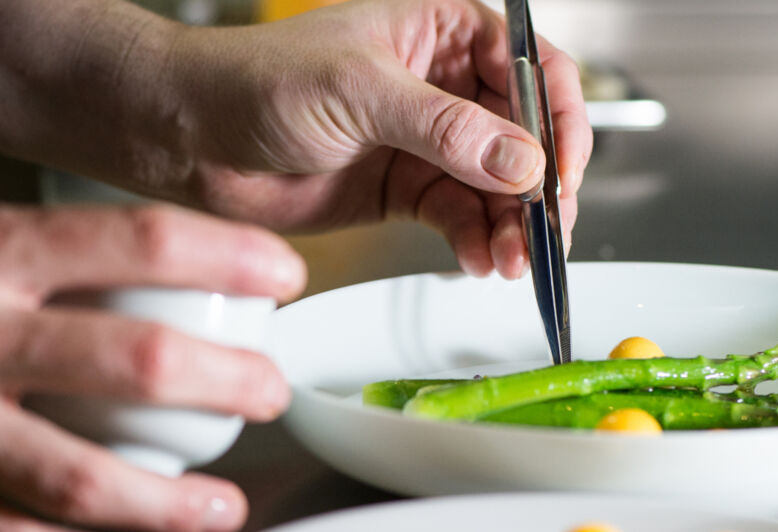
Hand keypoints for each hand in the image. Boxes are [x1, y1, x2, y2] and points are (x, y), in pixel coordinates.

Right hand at [0, 205, 305, 530]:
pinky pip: (15, 531)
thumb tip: (181, 258)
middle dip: (229, 383)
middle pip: (139, 361)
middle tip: (269, 393)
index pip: (139, 242)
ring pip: (79, 477)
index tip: (286, 275)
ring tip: (222, 511)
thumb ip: (53, 249)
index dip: (230, 257)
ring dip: (167, 505)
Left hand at [165, 0, 590, 278]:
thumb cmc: (257, 80)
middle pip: (527, 137)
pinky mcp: (411, 190)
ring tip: (513, 258)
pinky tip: (481, 259)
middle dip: (541, 188)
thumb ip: (447, 128)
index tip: (561, 170)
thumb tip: (522, 161)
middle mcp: (447, 86)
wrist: (193, 138)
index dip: (558, 120)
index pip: (533, 70)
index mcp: (444, 33)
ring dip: (514, 226)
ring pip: (500, 187)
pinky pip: (464, 218)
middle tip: (544, 229)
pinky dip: (479, 242)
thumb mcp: (360, 90)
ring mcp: (432, 142)